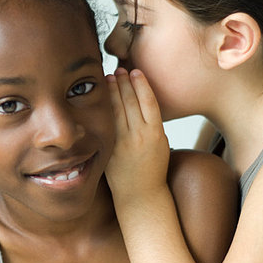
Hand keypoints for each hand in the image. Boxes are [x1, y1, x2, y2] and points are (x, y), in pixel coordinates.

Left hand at [105, 68, 169, 198]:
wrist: (141, 194)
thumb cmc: (153, 167)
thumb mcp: (161, 143)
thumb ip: (152, 123)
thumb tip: (140, 99)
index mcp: (156, 133)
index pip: (148, 102)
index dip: (142, 84)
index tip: (136, 71)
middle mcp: (139, 136)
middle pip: (130, 102)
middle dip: (124, 82)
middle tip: (119, 68)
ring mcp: (122, 143)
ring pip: (117, 110)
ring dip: (112, 91)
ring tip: (109, 76)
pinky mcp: (110, 149)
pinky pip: (106, 124)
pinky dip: (104, 108)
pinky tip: (101, 97)